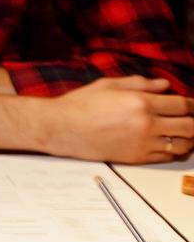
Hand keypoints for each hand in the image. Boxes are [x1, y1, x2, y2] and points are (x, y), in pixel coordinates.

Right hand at [43, 76, 193, 163]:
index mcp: (141, 102)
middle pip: (189, 126)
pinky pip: (167, 157)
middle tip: (192, 120)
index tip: (192, 105)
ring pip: (182, 145)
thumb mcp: (109, 85)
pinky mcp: (136, 158)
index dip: (192, 105)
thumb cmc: (80, 104)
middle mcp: (146, 124)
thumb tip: (164, 85)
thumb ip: (140, 83)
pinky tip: (170, 144)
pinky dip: (174, 151)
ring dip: (189, 139)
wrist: (61, 127)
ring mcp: (143, 143)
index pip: (182, 105)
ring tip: (185, 134)